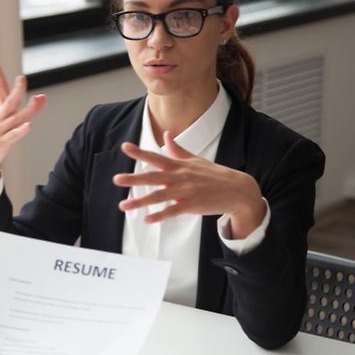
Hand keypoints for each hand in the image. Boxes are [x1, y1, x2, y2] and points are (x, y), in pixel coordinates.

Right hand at [0, 58, 46, 194]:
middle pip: (9, 102)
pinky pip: (13, 136)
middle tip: (21, 78)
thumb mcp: (10, 120)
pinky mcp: (1, 143)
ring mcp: (0, 131)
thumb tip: (42, 96)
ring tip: (37, 99)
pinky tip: (29, 126)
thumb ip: (27, 108)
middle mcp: (0, 118)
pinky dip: (21, 131)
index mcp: (1, 111)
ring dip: (27, 109)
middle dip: (17, 90)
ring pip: (15, 118)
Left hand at [112, 131, 265, 239]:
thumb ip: (177, 149)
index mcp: (179, 166)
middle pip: (153, 177)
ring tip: (123, 205)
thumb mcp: (195, 160)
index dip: (139, 152)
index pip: (156, 157)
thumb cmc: (215, 174)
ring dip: (140, 201)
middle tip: (116, 179)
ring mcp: (186, 192)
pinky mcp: (192, 206)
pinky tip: (147, 219)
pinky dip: (160, 215)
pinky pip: (173, 211)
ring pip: (159, 196)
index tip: (124, 147)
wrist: (238, 190)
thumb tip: (166, 135)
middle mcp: (180, 177)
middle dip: (134, 178)